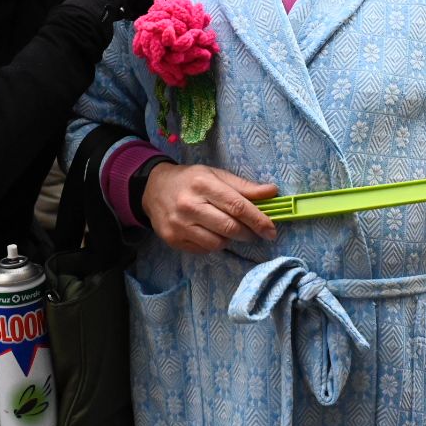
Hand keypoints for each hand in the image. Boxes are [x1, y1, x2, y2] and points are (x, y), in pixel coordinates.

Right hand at [142, 162, 278, 252]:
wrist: (153, 189)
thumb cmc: (191, 180)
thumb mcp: (216, 175)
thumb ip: (244, 186)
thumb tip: (272, 192)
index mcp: (203, 184)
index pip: (237, 206)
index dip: (258, 220)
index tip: (271, 230)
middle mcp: (189, 205)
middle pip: (229, 227)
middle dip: (248, 233)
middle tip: (255, 232)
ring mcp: (179, 225)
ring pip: (218, 243)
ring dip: (230, 239)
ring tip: (229, 229)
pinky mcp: (173, 240)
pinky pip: (204, 250)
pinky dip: (214, 244)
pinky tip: (211, 233)